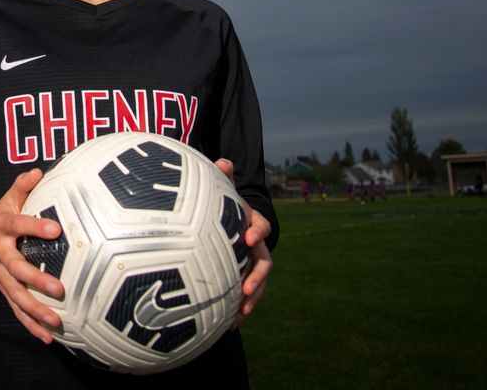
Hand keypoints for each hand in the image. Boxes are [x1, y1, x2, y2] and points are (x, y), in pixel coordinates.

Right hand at [0, 169, 65, 342]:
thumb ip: (23, 186)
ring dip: (35, 310)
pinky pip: (16, 310)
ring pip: (16, 295)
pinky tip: (47, 337)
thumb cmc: (0, 216)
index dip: (34, 226)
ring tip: (57, 321)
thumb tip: (40, 171)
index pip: (18, 225)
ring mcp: (0, 275)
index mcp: (1, 227)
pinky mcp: (3, 290)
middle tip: (59, 288)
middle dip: (37, 280)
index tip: (55, 228)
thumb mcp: (8, 198)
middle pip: (17, 269)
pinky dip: (30, 325)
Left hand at [214, 159, 273, 326]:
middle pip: (264, 263)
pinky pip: (245, 296)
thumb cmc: (224, 206)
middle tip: (246, 288)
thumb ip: (223, 178)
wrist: (228, 221)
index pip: (261, 227)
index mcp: (252, 224)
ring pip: (258, 284)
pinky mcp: (243, 279)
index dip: (257, 231)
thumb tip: (223, 161)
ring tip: (241, 314)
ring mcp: (251, 264)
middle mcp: (256, 246)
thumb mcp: (223, 192)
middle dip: (257, 277)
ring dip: (252, 299)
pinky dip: (238, 310)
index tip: (248, 238)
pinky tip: (228, 325)